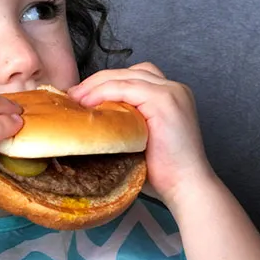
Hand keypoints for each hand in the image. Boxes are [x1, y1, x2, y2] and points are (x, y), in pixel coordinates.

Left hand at [67, 63, 212, 204]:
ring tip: (76, 100)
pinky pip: (125, 87)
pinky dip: (104, 92)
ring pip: (125, 77)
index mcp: (171, 97)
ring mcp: (171, 92)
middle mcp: (175, 89)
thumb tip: (91, 120)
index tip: (81, 98)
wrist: (186, 187)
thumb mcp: (142, 139)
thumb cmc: (165, 173)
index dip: (105, 83)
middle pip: (128, 72)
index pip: (133, 78)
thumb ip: (126, 123)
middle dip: (97, 81)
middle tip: (73, 96)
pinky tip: (89, 103)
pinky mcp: (164, 101)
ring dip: (96, 85)